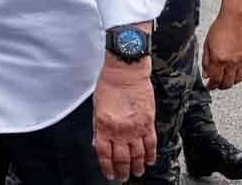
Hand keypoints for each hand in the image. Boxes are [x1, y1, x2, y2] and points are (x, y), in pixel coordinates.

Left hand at [93, 55, 155, 179]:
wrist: (126, 72)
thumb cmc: (108, 85)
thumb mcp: (96, 107)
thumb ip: (97, 127)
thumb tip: (97, 144)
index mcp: (103, 125)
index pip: (104, 153)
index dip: (107, 167)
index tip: (109, 175)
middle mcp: (119, 129)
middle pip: (122, 158)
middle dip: (122, 171)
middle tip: (123, 178)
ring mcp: (135, 128)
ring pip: (138, 155)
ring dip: (137, 166)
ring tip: (137, 173)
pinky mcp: (148, 123)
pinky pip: (151, 144)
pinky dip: (151, 155)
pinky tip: (150, 161)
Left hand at [203, 12, 241, 89]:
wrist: (237, 18)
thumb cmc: (221, 27)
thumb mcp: (207, 43)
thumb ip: (206, 60)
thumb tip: (205, 73)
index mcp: (218, 58)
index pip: (214, 79)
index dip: (211, 85)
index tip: (209, 86)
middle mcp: (232, 62)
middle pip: (227, 83)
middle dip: (220, 86)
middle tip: (216, 86)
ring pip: (237, 80)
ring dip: (230, 82)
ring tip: (225, 81)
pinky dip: (239, 77)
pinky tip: (235, 75)